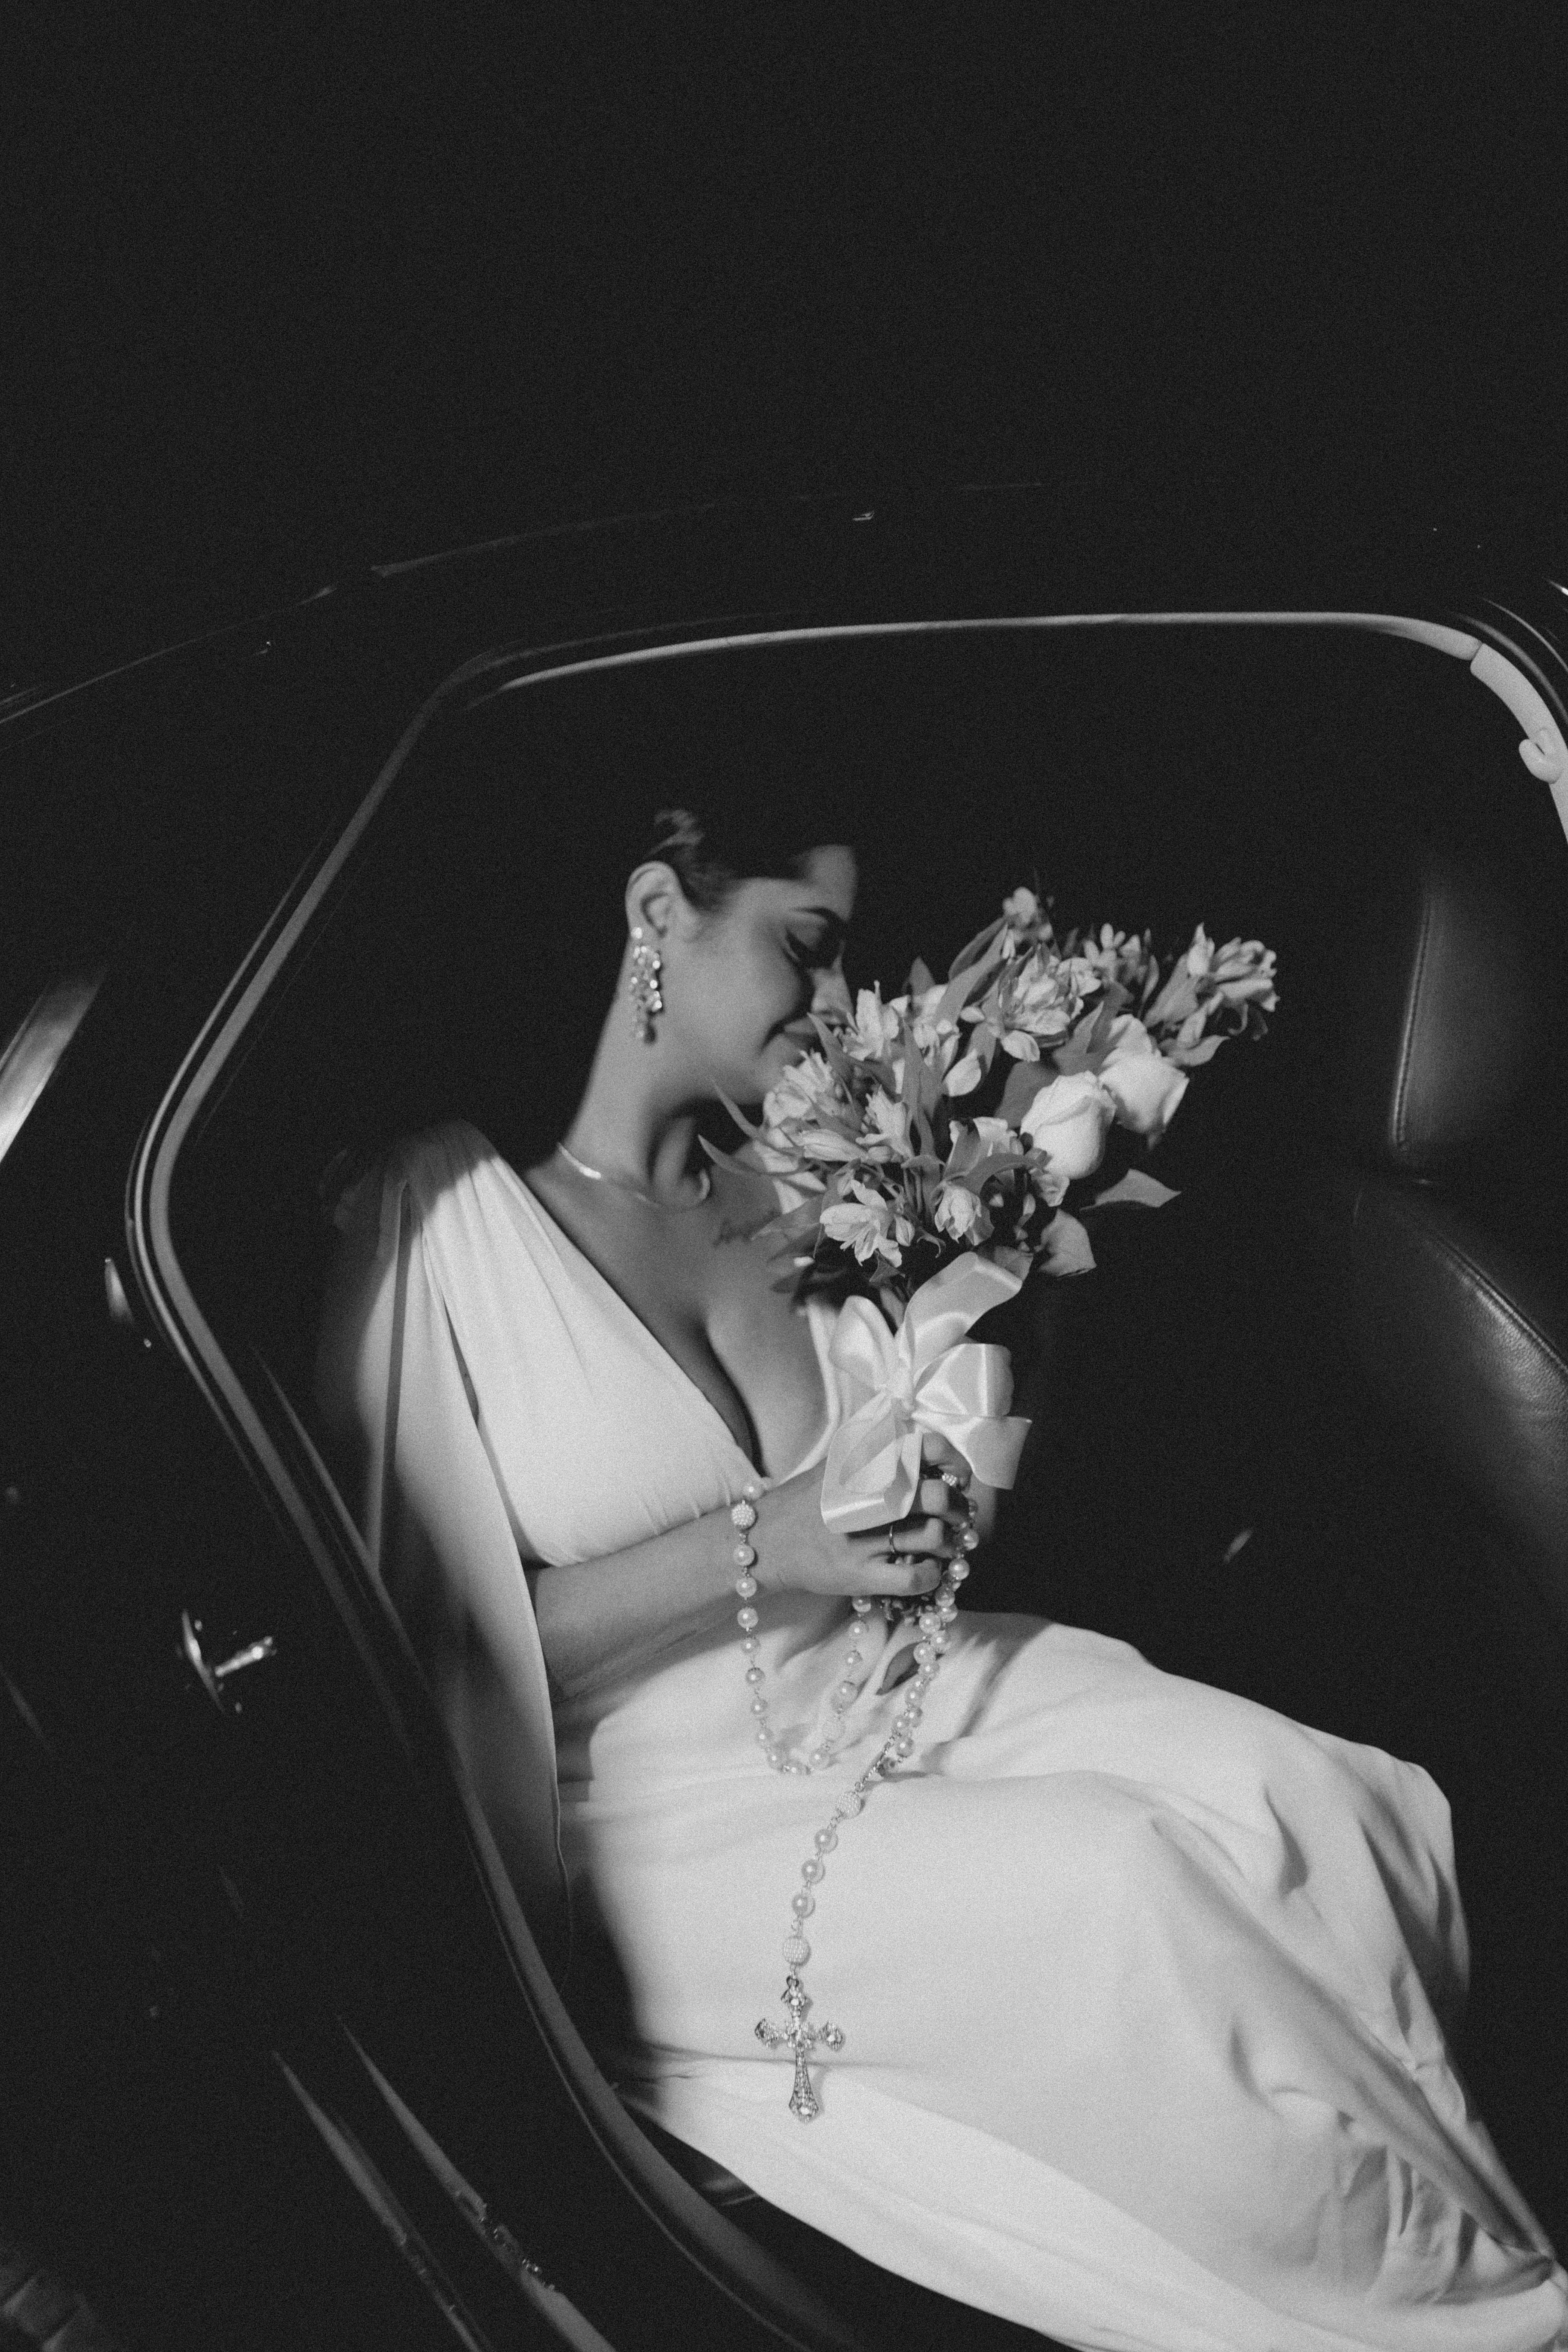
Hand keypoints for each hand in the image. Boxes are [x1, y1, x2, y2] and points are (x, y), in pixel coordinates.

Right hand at [749, 1453, 971, 1603]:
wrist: (767, 1541)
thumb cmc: (808, 1502)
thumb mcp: (837, 1463)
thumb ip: (875, 1450)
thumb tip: (924, 1450)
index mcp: (864, 1465)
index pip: (927, 1449)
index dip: (954, 1462)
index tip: (957, 1477)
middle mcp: (865, 1498)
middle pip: (937, 1496)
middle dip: (959, 1507)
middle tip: (957, 1514)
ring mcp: (863, 1539)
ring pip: (932, 1535)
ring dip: (949, 1541)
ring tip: (943, 1542)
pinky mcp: (860, 1575)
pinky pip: (914, 1577)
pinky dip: (932, 1575)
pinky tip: (928, 1569)